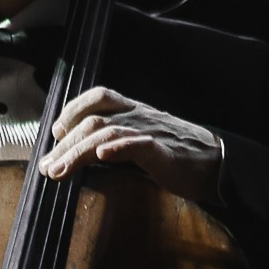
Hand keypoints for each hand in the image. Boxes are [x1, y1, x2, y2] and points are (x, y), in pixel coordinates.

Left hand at [39, 86, 223, 206]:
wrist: (221, 164)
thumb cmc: (181, 156)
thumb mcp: (145, 142)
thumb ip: (119, 142)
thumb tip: (88, 155)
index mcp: (136, 111)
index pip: (99, 97)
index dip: (73, 109)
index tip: (56, 132)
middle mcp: (140, 116)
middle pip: (93, 120)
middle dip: (65, 144)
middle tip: (47, 166)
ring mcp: (152, 132)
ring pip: (106, 132)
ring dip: (77, 152)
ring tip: (59, 171)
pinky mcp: (165, 152)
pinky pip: (138, 144)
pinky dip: (117, 147)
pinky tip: (102, 156)